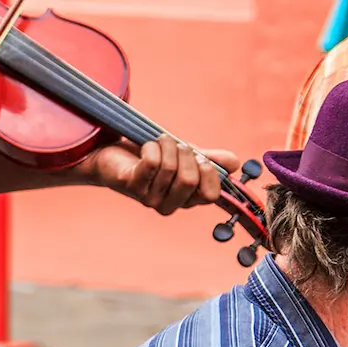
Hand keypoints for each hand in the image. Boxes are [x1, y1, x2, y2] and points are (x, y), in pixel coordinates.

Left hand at [84, 135, 242, 215]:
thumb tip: (236, 163)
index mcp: (186, 199)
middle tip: (175, 145)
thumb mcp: (185, 156)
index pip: (211, 195)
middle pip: (190, 181)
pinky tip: (146, 147)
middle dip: (186, 154)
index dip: (209, 173)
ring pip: (170, 169)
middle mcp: (168, 204)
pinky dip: (152, 148)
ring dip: (167, 146)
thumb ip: (210, 159)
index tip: (201, 157)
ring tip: (159, 140)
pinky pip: (151, 164)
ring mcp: (149, 198)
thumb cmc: (151, 157)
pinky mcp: (131, 185)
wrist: (111, 153)